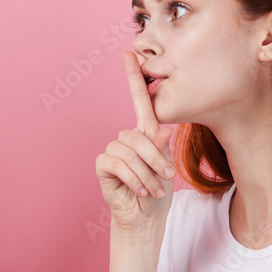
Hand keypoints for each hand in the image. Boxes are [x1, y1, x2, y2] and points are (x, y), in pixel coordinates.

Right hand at [95, 52, 175, 235]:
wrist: (145, 218)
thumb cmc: (158, 191)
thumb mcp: (167, 167)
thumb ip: (163, 147)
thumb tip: (164, 129)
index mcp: (145, 133)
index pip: (140, 100)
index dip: (134, 77)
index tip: (129, 53)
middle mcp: (127, 138)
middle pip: (139, 135)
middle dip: (156, 159)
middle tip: (168, 178)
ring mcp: (114, 151)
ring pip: (130, 151)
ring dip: (146, 173)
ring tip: (154, 189)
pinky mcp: (103, 165)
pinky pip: (117, 163)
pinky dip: (133, 178)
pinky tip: (139, 190)